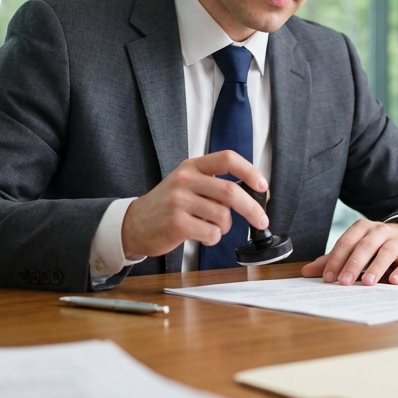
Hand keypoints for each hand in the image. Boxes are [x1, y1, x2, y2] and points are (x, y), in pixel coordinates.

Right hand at [121, 151, 267, 258]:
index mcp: (192, 166)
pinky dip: (213, 238)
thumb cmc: (167, 205)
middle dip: (253, 209)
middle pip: (231, 192)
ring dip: (225, 227)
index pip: (227, 159)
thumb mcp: (186, 183)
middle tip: (261, 220)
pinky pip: (211, 233)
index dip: (250, 171)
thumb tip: (251, 194)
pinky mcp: (177, 223)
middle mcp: (185, 180)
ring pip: (223, 216)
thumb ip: (213, 184)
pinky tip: (202, 235)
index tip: (263, 186)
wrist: (134, 224)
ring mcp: (179, 201)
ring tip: (212, 227)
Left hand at [301, 219, 397, 285]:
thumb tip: (306, 272)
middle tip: (344, 282)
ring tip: (367, 283)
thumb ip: (332, 260)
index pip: (346, 242)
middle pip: (364, 246)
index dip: (336, 259)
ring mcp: (397, 240)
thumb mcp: (354, 249)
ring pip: (386, 252)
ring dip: (376, 268)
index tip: (328, 277)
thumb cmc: (375, 245)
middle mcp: (379, 231)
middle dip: (353, 265)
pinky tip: (394, 281)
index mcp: (362, 228)